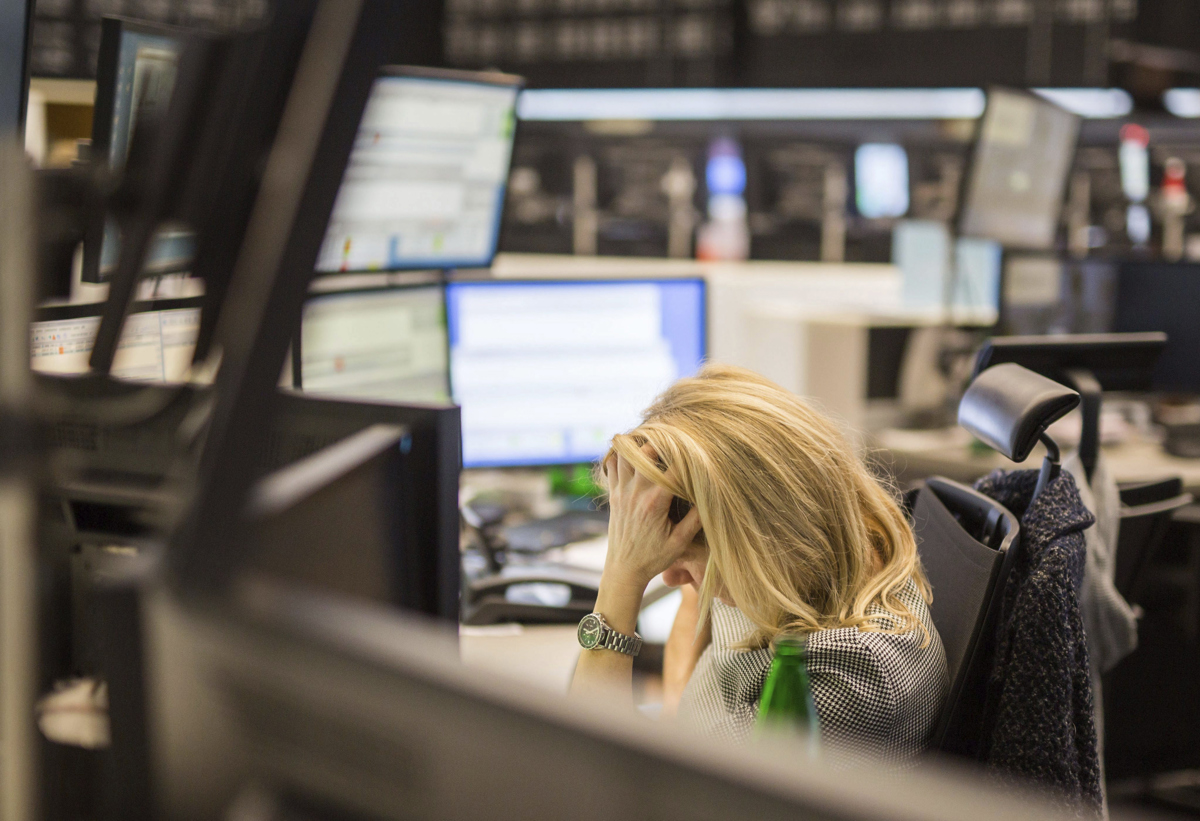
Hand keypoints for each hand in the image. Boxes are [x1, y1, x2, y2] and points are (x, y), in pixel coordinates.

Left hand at [603, 444, 701, 592]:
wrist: (624, 570)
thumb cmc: (653, 558)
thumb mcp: (679, 543)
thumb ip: (695, 520)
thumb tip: (709, 498)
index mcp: (655, 503)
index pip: (673, 468)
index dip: (686, 458)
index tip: (697, 453)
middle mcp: (636, 492)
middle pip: (645, 451)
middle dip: (661, 443)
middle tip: (674, 444)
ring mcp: (621, 491)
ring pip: (625, 454)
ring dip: (639, 447)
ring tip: (655, 447)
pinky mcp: (613, 494)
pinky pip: (612, 465)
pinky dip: (621, 456)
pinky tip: (635, 459)